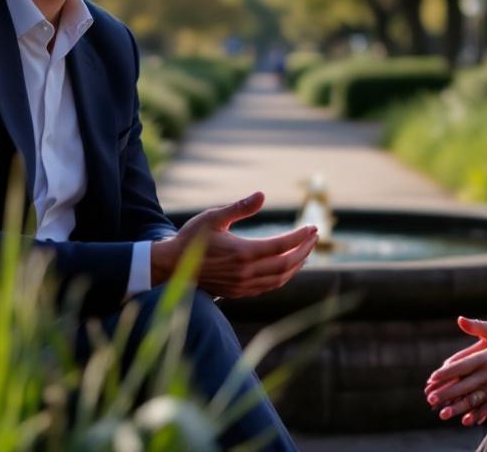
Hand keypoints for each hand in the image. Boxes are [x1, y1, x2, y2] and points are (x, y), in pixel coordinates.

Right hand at [152, 192, 316, 296]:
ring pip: (280, 278)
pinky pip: (270, 286)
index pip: (282, 246)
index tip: (312, 227)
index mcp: (242, 252)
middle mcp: (246, 272)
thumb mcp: (213, 217)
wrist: (173, 267)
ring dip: (297, 264)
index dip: (300, 237)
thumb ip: (239, 207)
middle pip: (287, 264)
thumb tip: (262, 194)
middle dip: (304, 249)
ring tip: (306, 249)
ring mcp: (244, 285)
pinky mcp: (240, 292)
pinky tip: (288, 266)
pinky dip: (284, 276)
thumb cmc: (192, 238)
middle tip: (314, 236)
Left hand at [424, 318, 486, 426]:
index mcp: (486, 357)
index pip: (462, 366)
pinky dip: (477, 414)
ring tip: (442, 413)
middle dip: (447, 393)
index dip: (447, 373)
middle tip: (431, 399)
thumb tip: (460, 319)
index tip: (432, 379)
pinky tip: (466, 420)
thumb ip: (477, 326)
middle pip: (465, 385)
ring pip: (474, 399)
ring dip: (458, 407)